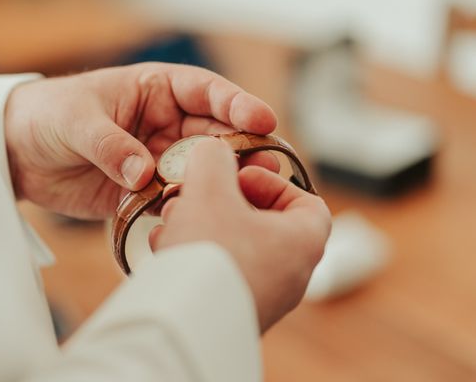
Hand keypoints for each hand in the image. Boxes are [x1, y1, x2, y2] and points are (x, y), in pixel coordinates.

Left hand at [4, 62, 277, 218]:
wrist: (16, 152)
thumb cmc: (46, 115)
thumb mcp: (76, 120)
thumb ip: (110, 145)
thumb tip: (143, 173)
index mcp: (155, 90)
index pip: (205, 91)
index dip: (237, 103)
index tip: (261, 118)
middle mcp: (165, 123)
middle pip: (215, 133)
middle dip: (242, 147)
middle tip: (266, 165)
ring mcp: (159, 158)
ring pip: (201, 169)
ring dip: (222, 181)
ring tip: (246, 193)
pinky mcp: (146, 190)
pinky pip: (175, 198)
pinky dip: (188, 207)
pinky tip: (201, 217)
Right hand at [150, 138, 330, 331]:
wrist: (184, 323)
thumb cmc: (211, 257)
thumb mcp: (210, 189)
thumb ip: (214, 159)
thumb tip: (212, 151)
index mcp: (302, 242)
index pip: (307, 201)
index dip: (274, 182)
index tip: (240, 177)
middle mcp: (290, 274)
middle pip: (264, 222)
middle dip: (224, 201)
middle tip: (199, 194)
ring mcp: (262, 296)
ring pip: (236, 246)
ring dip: (204, 225)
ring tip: (175, 219)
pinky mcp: (232, 310)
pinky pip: (218, 272)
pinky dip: (196, 255)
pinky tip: (168, 249)